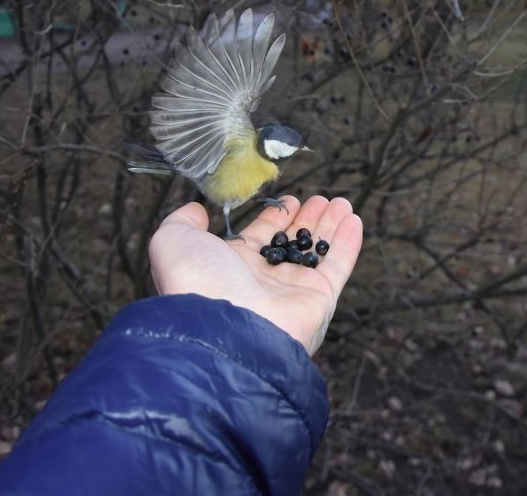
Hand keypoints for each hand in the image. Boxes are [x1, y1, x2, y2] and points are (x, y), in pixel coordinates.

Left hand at [149, 196, 362, 354]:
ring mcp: (295, 290)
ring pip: (318, 251)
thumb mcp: (173, 242)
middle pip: (293, 242)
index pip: (261, 237)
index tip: (290, 200)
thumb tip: (196, 211)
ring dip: (330, 225)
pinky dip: (349, 243)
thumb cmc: (198, 283)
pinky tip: (353, 219)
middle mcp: (265, 280)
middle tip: (322, 199)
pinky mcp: (320, 298)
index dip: (276, 217)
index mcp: (233, 267)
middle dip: (308, 219)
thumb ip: (182, 222)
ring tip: (340, 202)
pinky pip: (338, 265)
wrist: (226, 327)